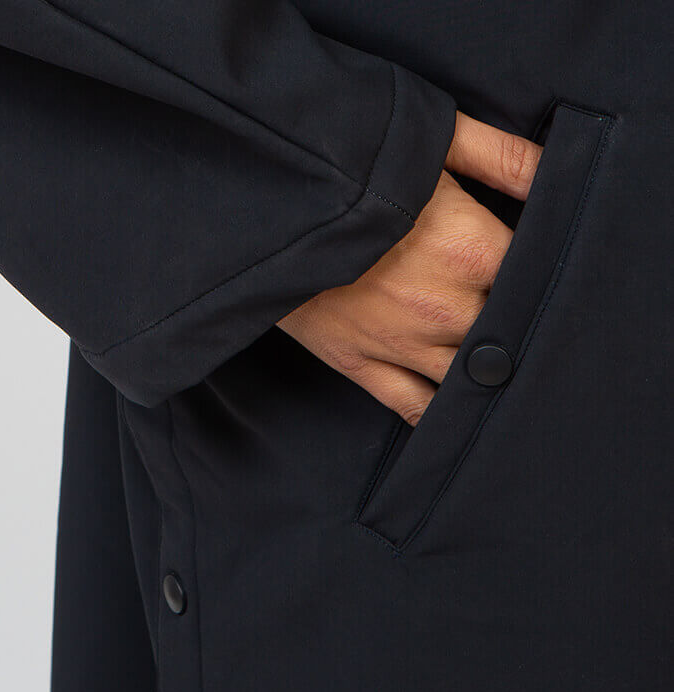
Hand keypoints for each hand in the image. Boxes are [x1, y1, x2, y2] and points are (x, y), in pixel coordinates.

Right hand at [277, 112, 542, 425]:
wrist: (262, 208)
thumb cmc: (346, 165)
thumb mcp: (433, 140)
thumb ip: (503, 156)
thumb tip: (565, 170)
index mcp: (471, 251)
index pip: (537, 276)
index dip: (547, 274)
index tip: (550, 272)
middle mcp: (443, 309)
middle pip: (506, 333)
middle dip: (517, 325)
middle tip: (523, 318)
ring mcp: (401, 345)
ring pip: (468, 379)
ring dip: (486, 373)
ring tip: (498, 365)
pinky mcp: (359, 365)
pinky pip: (413, 407)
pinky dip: (438, 415)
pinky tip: (460, 415)